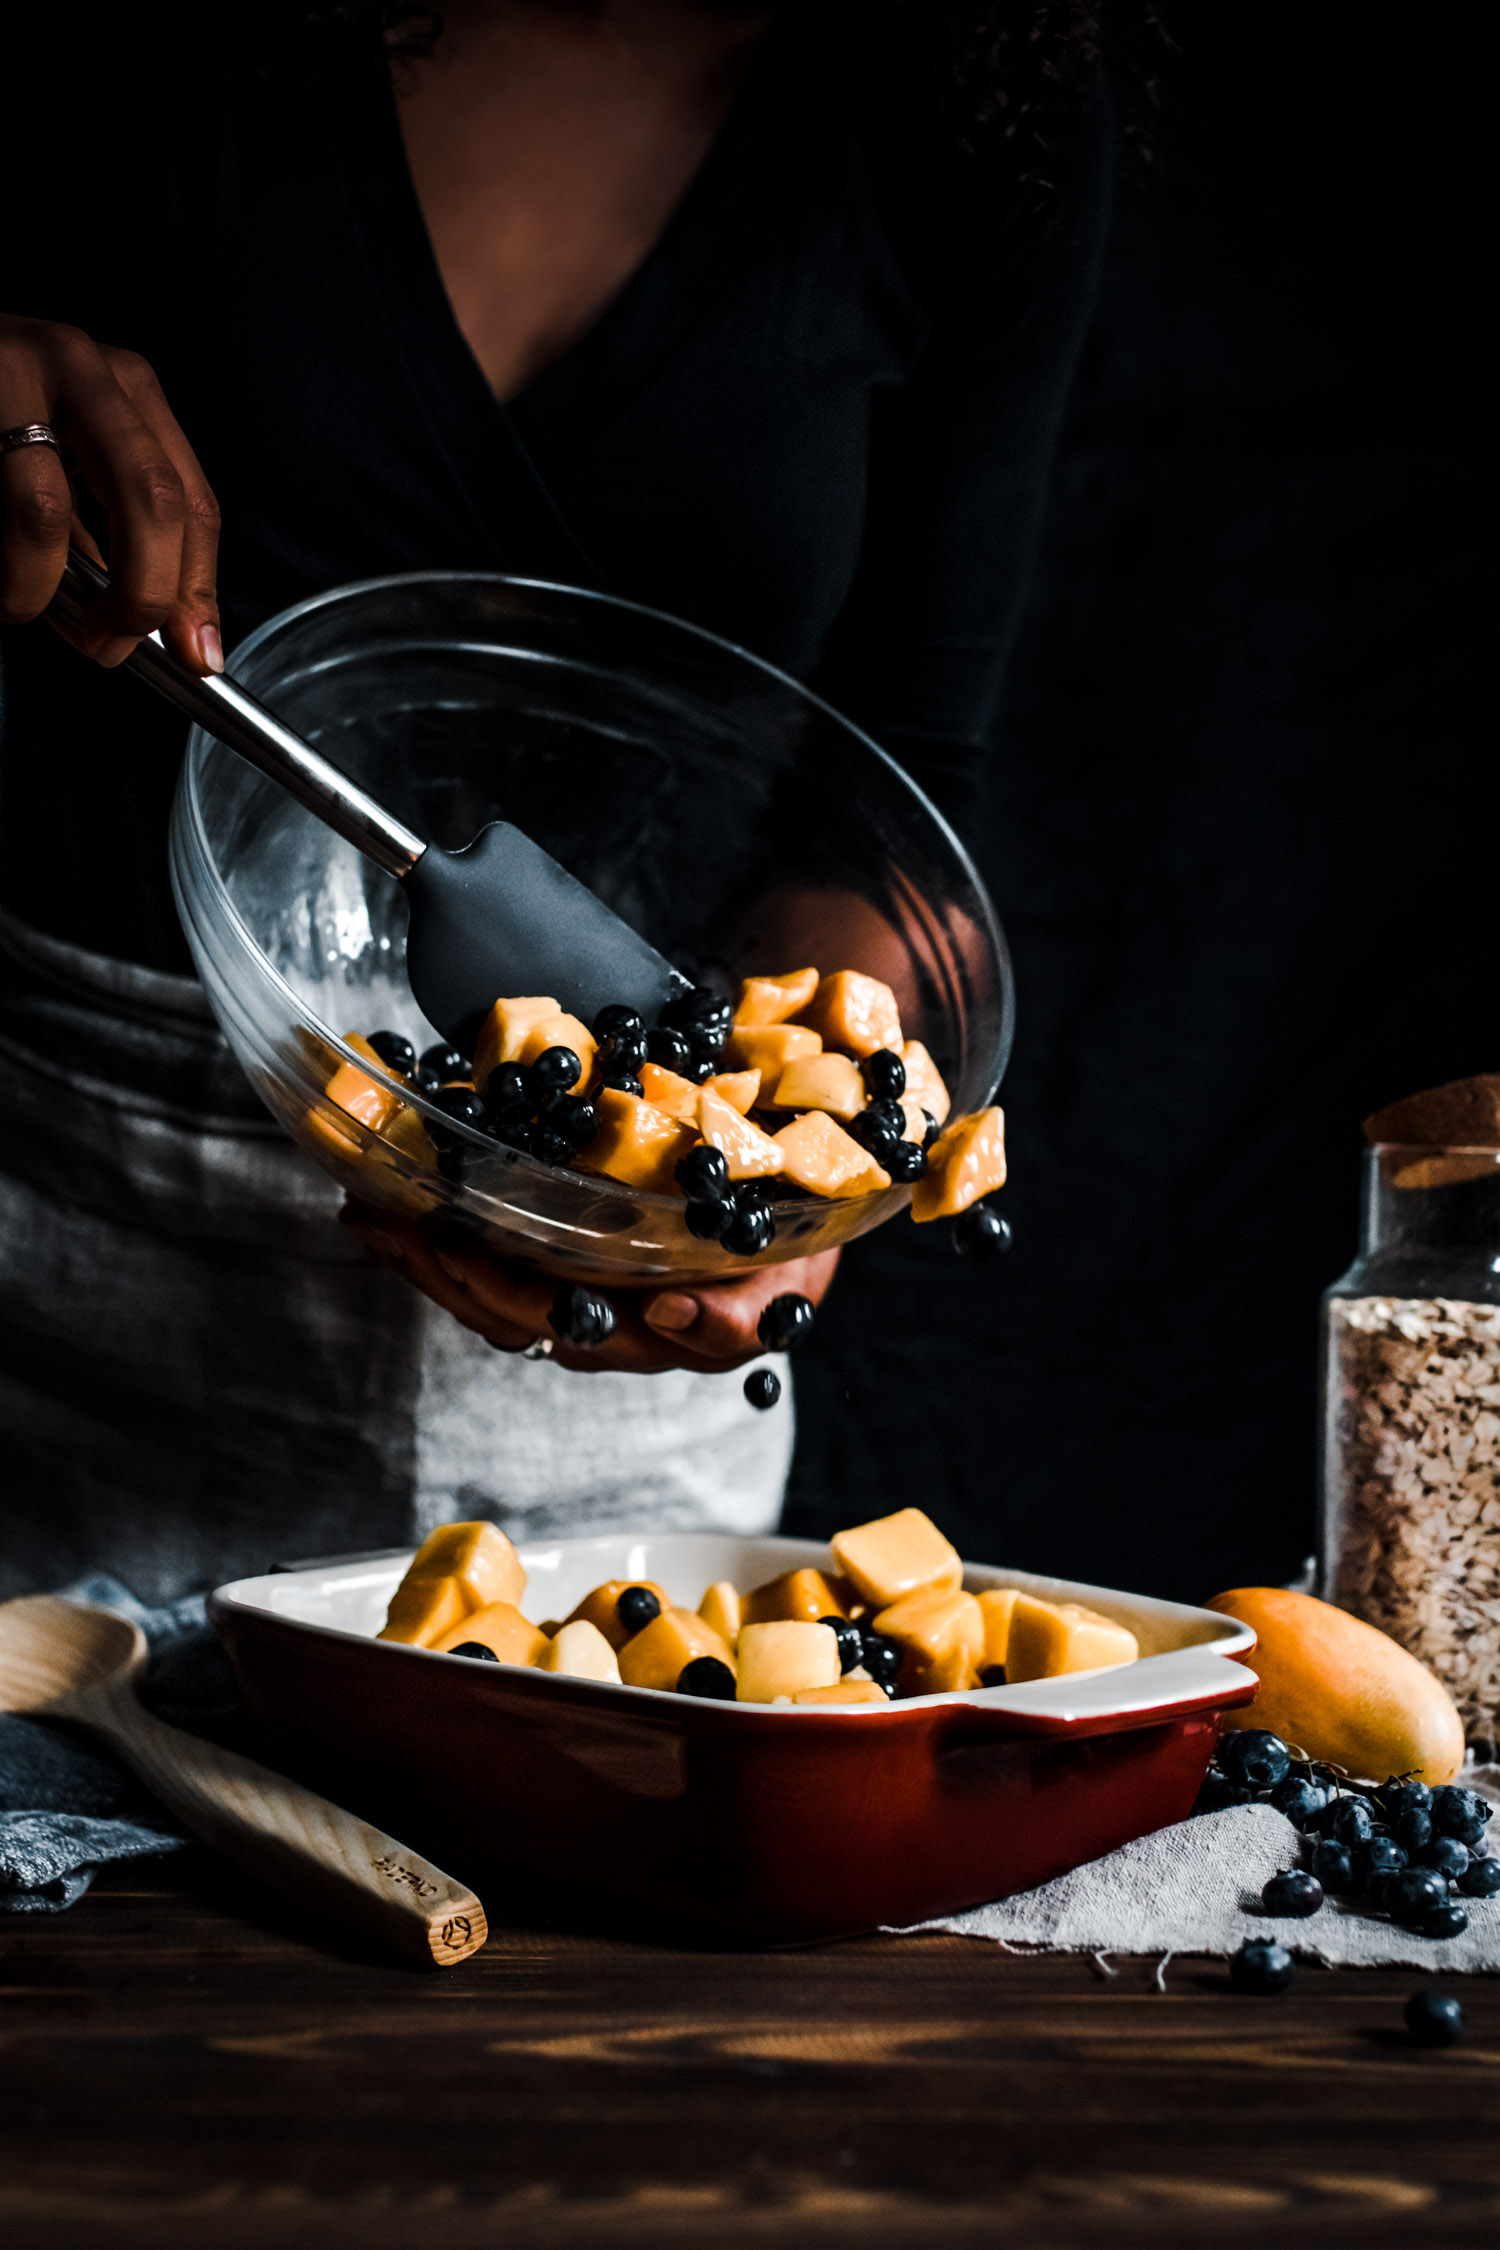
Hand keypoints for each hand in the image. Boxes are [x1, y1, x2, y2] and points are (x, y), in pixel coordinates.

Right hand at [0, 311, 221, 669]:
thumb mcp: (70, 459)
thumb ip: (115, 533)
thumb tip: (145, 626)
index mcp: (128, 391)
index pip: (191, 501)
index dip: (197, 588)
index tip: (195, 652)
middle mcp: (82, 369)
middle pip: (151, 498)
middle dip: (140, 593)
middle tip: (109, 642)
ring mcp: (14, 375)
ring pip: (47, 513)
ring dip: (35, 586)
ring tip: (18, 604)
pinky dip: (3, 568)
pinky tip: (0, 577)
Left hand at [340, 1199, 839, 1373]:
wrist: (804, 1200)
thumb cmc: (797, 1237)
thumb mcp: (791, 1277)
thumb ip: (743, 1314)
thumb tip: (672, 1318)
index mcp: (654, 1334)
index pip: (564, 1327)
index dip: (506, 1296)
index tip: (442, 1246)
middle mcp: (610, 1329)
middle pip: (505, 1312)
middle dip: (437, 1268)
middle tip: (379, 1216)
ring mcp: (585, 1302)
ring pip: (488, 1296)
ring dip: (423, 1256)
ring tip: (369, 1209)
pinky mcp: (568, 1270)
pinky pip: (494, 1269)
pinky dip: (442, 1240)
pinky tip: (400, 1208)